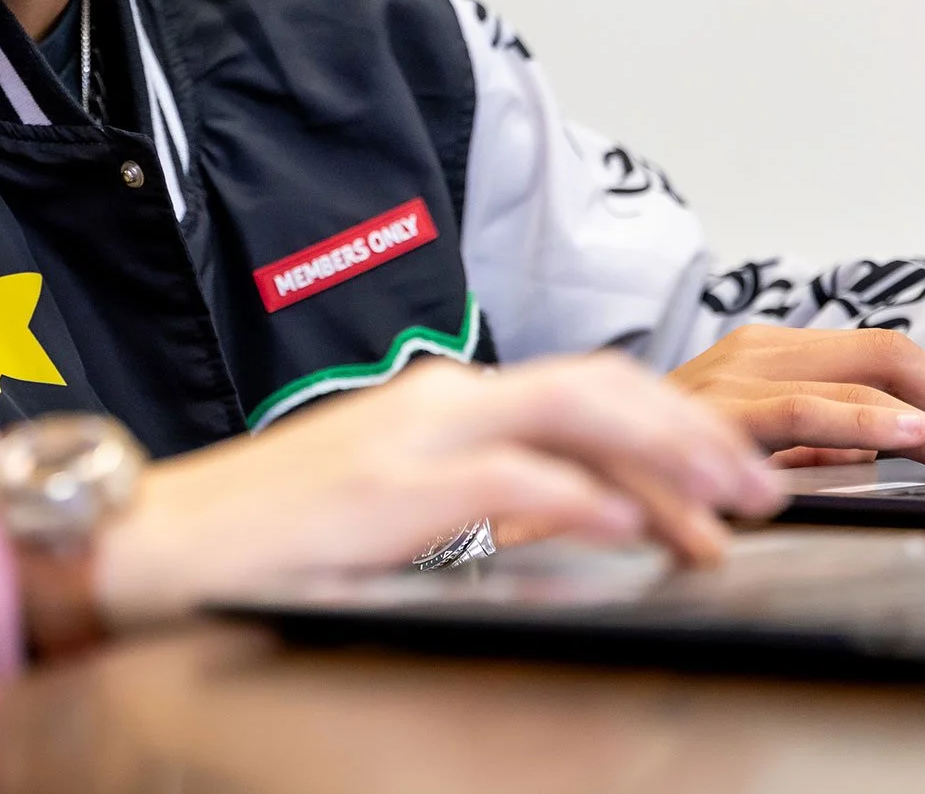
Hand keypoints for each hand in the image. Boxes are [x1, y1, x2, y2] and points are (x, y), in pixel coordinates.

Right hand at [87, 354, 784, 633]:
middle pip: (601, 389)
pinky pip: (507, 481)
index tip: (735, 472)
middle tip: (763, 490)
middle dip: (696, 436)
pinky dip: (578, 498)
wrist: (161, 536)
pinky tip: (625, 526)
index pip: (586, 390)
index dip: (675, 423)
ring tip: (725, 517)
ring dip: (664, 464)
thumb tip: (570, 513)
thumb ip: (473, 489)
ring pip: (573, 419)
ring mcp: (414, 437)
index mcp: (442, 399)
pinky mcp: (389, 489)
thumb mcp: (389, 497)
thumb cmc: (268, 528)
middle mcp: (439, 399)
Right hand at [666, 325, 924, 478]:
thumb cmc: (654, 460)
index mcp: (767, 352)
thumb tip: (882, 456)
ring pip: (856, 384)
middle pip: (885, 354)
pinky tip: (911, 443)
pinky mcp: (713, 415)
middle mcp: (754, 350)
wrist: (564, 458)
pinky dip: (860, 429)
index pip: (881, 352)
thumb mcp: (746, 446)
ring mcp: (732, 377)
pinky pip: (802, 415)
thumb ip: (806, 443)